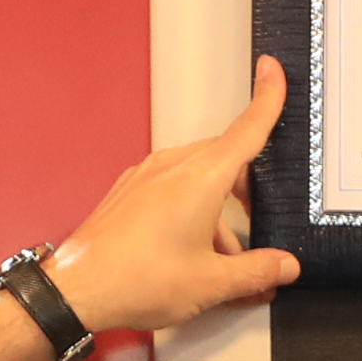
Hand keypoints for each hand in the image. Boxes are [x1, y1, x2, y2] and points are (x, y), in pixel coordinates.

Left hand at [43, 59, 304, 337]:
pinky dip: (192, 213)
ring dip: (219, 213)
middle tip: (260, 224)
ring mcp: (147, 177)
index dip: (267, 98)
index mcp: (201, 178)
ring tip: (222, 262)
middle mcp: (172, 168)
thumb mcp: (212, 283)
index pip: (246, 128)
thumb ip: (257, 272)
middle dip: (249, 191)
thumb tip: (283, 266)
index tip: (273, 70)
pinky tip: (191, 253)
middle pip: (226, 161)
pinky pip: (173, 190)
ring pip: (199, 180)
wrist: (78, 290)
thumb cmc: (134, 279)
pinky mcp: (130, 192)